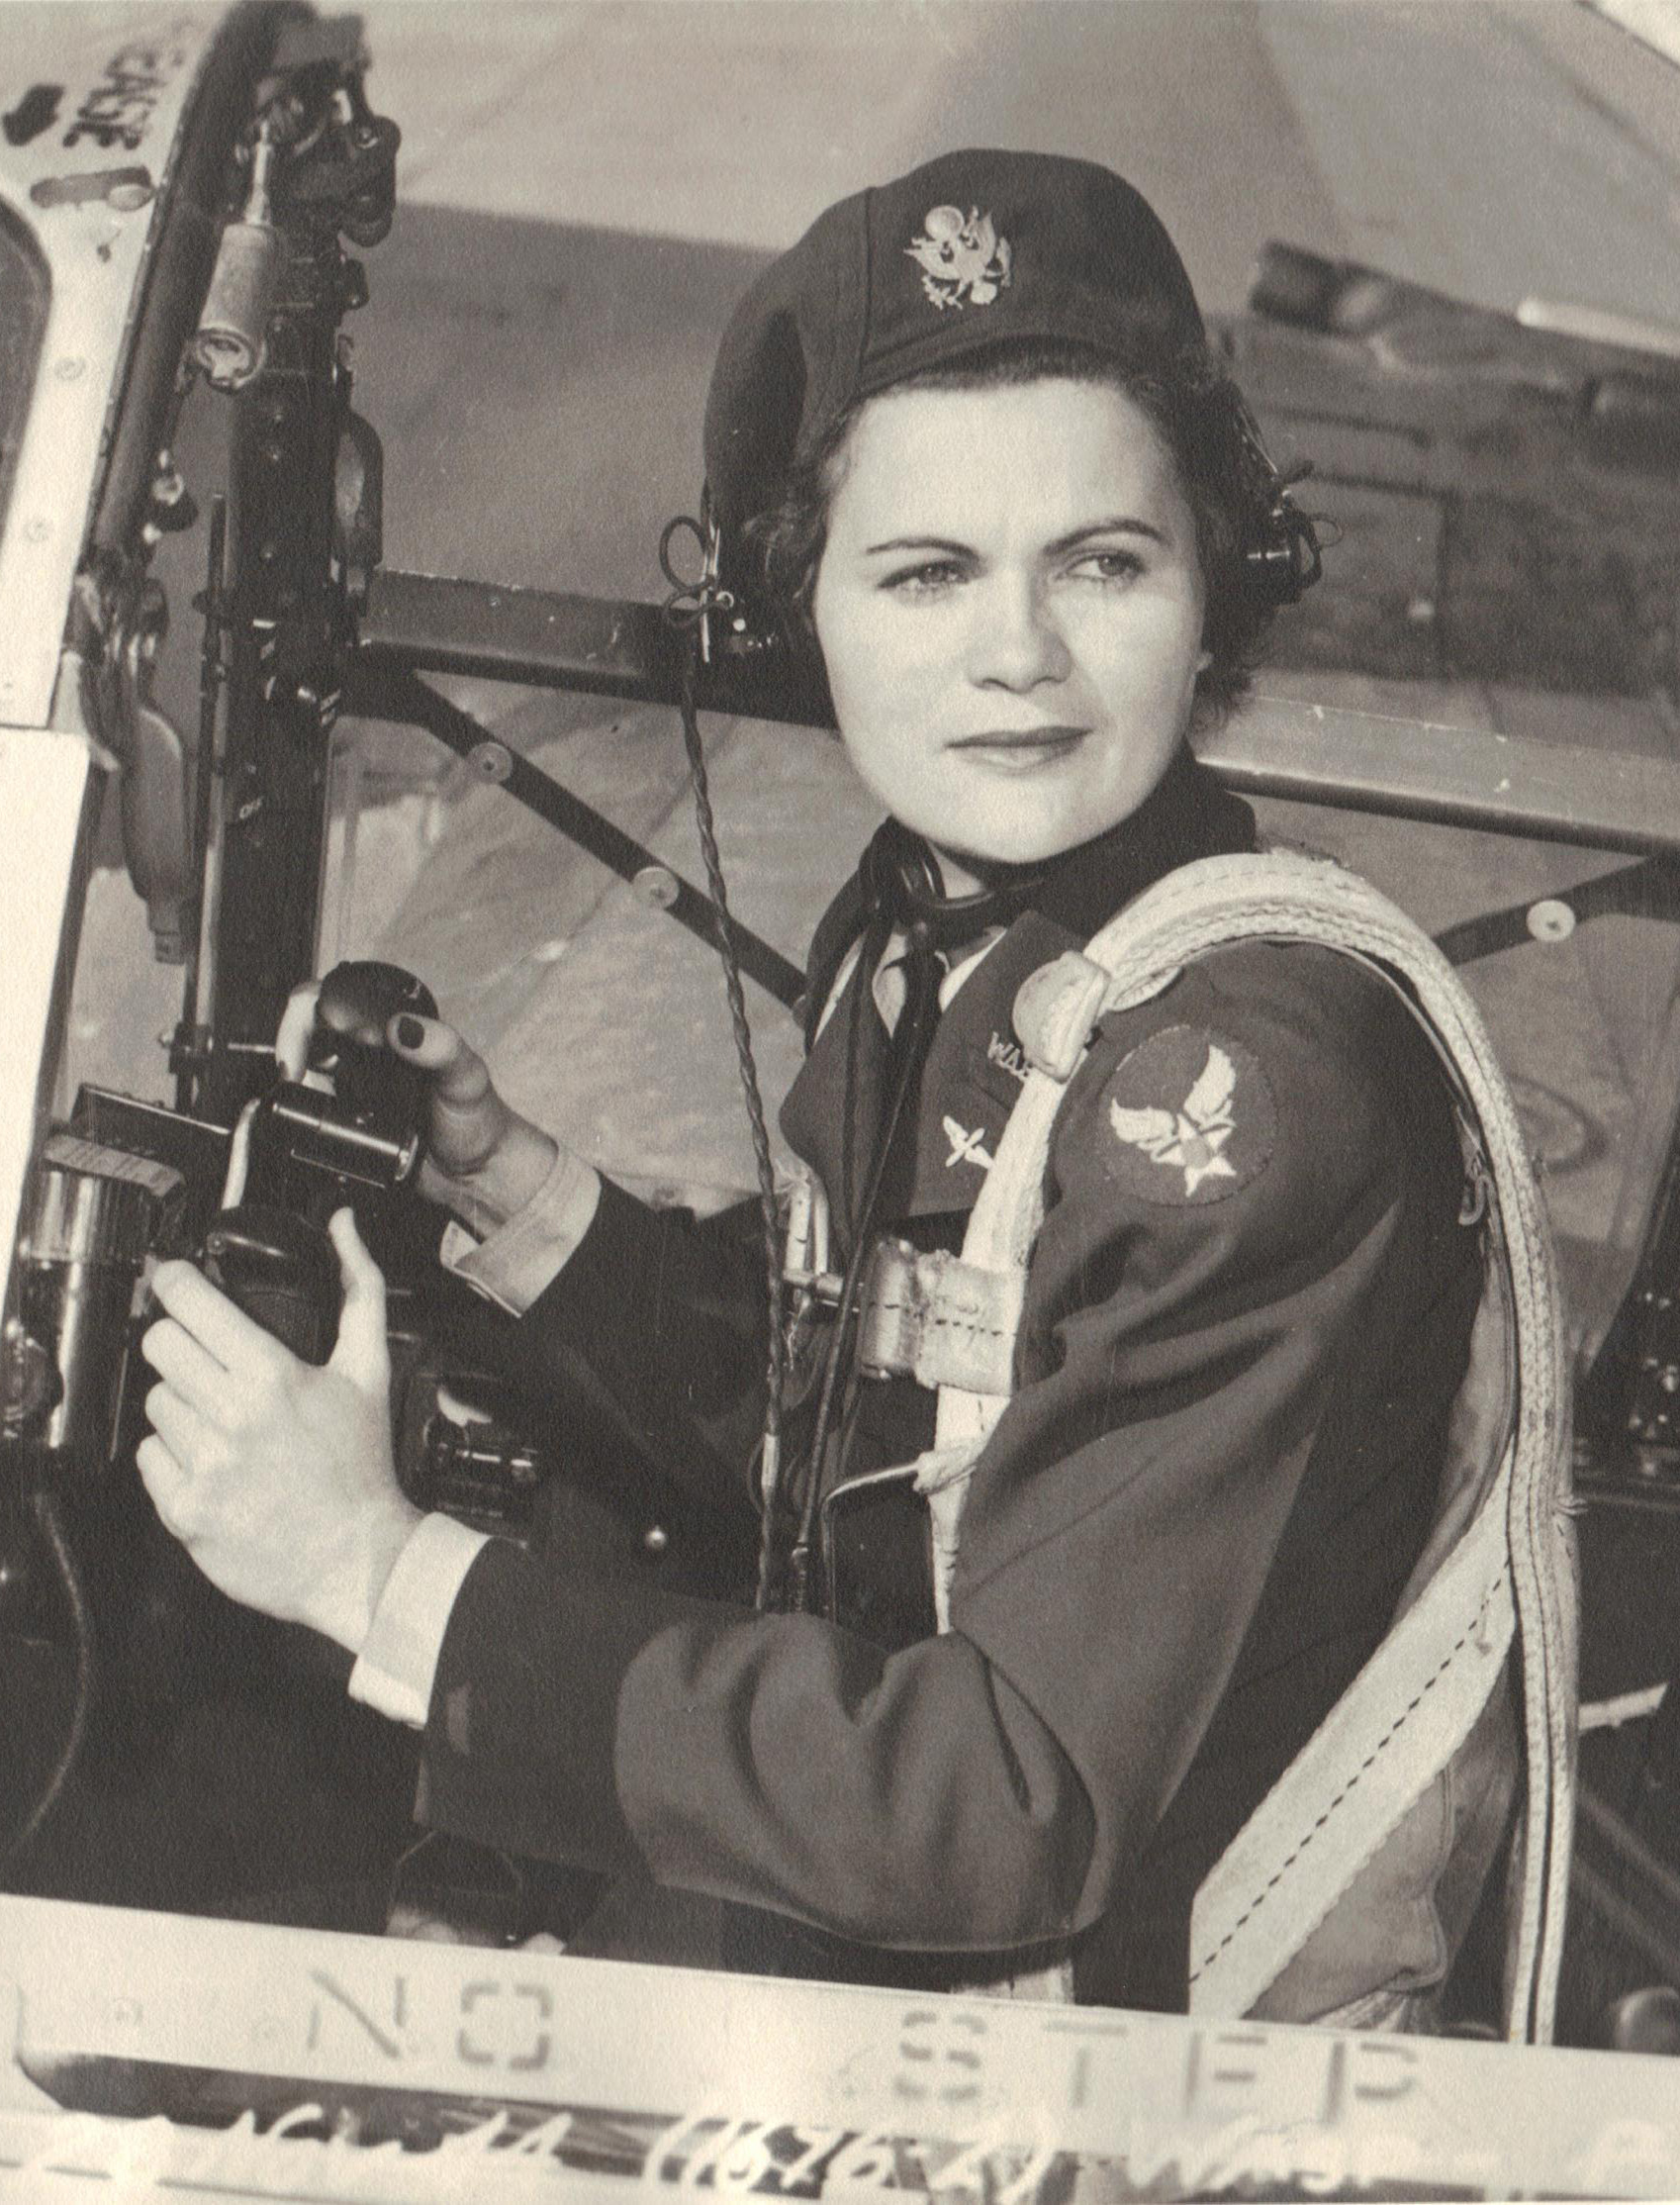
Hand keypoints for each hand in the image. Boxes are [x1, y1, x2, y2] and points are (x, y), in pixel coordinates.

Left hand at [137, 1208, 421, 1651]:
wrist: (359, 1560)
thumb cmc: (363, 1465)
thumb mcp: (369, 1369)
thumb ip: (358, 1289)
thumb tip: (343, 1226)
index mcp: (272, 1375)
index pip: (189, 1305)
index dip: (173, 1282)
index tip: (173, 1279)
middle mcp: (232, 1417)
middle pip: (159, 1347)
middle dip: (178, 1343)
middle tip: (206, 1358)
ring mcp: (204, 1465)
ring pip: (153, 1403)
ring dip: (180, 1404)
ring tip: (220, 1421)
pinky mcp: (184, 1509)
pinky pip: (149, 1457)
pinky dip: (172, 1456)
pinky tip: (211, 1461)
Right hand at [277, 980, 558, 1229]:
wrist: (478, 1176)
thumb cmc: (480, 1121)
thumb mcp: (467, 1079)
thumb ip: (443, 1049)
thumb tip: (403, 1028)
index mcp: (396, 1028)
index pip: (335, 997)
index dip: (306, 1013)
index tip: (303, 1045)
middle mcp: (371, 1051)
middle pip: (309, 1030)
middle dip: (291, 1047)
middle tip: (294, 1075)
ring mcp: (355, 1084)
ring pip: (304, 1068)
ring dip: (294, 1079)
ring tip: (299, 1096)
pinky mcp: (348, 1118)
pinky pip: (312, 1108)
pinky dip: (303, 1110)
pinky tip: (310, 1120)